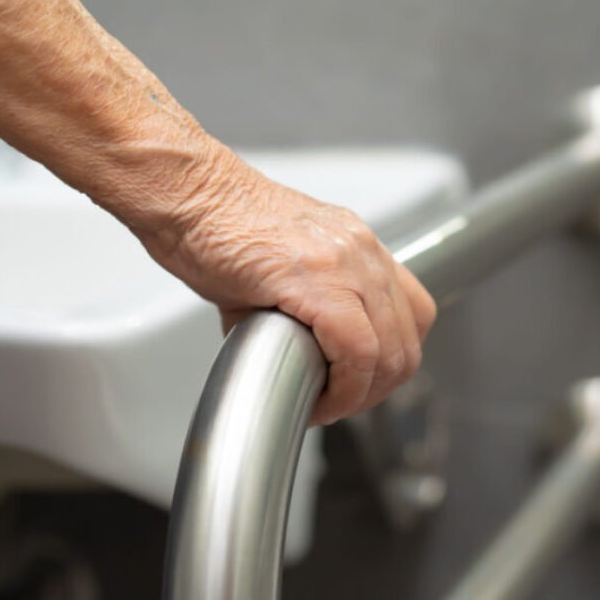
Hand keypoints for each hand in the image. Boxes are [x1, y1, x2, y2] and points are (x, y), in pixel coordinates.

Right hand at [140, 149, 436, 425]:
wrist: (188, 195)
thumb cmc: (214, 225)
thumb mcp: (276, 266)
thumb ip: (298, 306)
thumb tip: (288, 354)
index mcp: (356, 246)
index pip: (412, 314)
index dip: (389, 362)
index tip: (355, 386)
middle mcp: (362, 250)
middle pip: (407, 342)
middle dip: (374, 390)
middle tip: (336, 403)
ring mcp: (346, 261)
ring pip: (389, 352)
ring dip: (360, 395)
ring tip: (324, 404)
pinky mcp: (318, 279)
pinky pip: (357, 351)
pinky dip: (343, 389)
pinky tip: (314, 398)